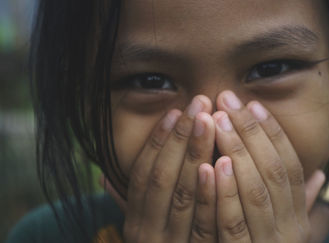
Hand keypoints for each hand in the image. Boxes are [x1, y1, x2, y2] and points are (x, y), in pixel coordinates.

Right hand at [101, 95, 217, 242]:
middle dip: (182, 139)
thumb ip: (129, 203)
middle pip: (164, 179)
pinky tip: (220, 164)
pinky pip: (208, 224)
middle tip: (199, 103)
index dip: (159, 141)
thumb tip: (103, 177)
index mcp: (135, 223)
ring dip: (196, 155)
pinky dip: (212, 193)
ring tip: (211, 120)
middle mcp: (148, 234)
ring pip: (184, 197)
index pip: (144, 175)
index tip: (175, 111)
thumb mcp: (143, 229)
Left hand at [212, 91, 324, 242]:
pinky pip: (234, 225)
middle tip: (225, 100)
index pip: (291, 166)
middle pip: (273, 171)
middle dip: (250, 132)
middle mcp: (290, 229)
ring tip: (217, 120)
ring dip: (237, 153)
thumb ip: (300, 202)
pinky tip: (212, 165)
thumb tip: (319, 176)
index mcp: (298, 217)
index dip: (273, 134)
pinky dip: (225, 194)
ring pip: (256, 192)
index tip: (253, 104)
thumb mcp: (284, 229)